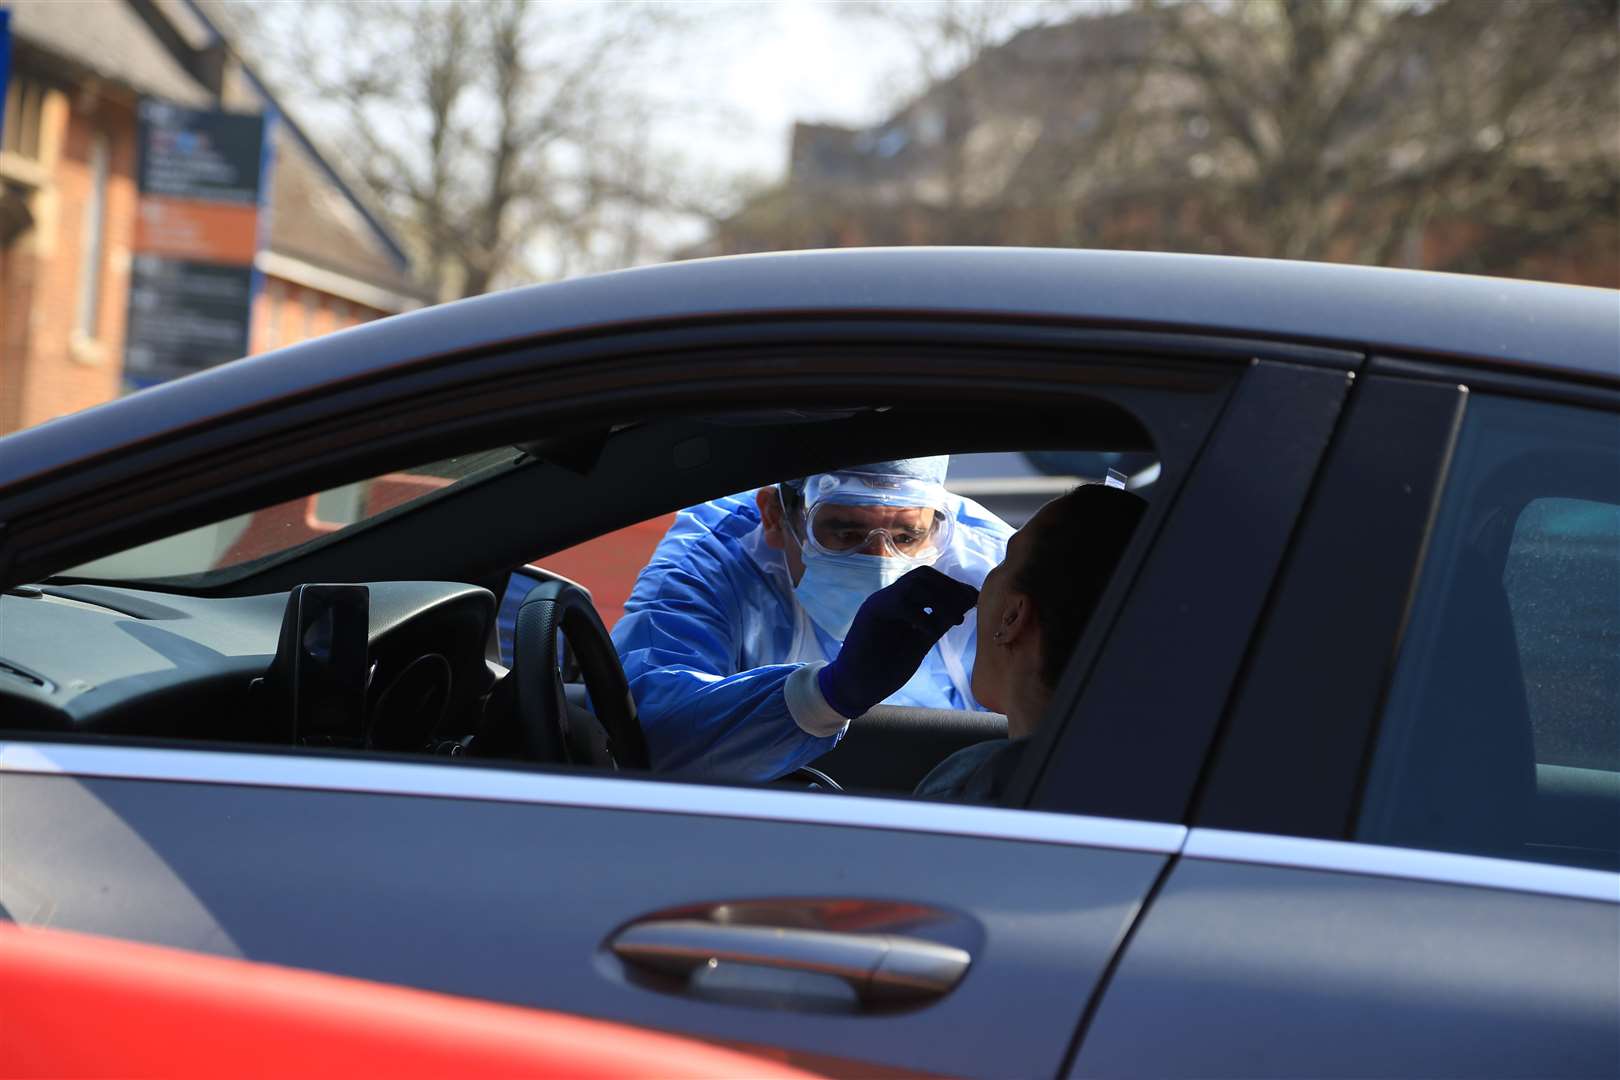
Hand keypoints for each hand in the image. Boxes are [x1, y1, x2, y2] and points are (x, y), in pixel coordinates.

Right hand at [817, 566, 978, 718]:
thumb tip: (966, 604)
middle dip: (949, 587)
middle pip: (923, 574)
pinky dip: (921, 616)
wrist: (854, 687)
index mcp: (901, 603)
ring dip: (940, 598)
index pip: (929, 580)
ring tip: (955, 620)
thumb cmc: (885, 667)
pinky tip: (929, 633)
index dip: (953, 587)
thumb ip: (939, 622)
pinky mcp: (871, 615)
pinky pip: (900, 603)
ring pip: (913, 584)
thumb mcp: (920, 642)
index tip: (973, 600)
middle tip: (967, 606)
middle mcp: (889, 597)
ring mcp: (879, 604)